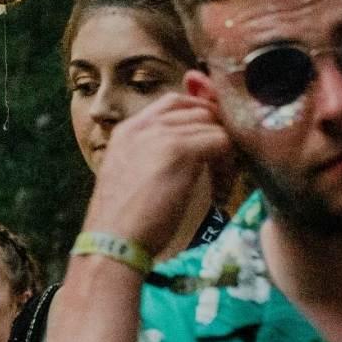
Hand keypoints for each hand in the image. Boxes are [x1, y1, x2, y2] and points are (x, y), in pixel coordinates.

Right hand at [82, 92, 231, 252]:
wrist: (113, 239)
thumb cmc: (119, 221)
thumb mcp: (129, 176)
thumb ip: (150, 156)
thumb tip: (183, 154)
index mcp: (128, 129)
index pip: (173, 102)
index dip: (198, 116)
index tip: (209, 141)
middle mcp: (143, 125)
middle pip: (196, 110)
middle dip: (214, 133)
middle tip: (218, 167)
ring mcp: (161, 135)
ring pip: (212, 126)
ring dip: (223, 152)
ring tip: (220, 183)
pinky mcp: (181, 151)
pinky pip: (221, 142)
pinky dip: (228, 166)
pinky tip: (221, 191)